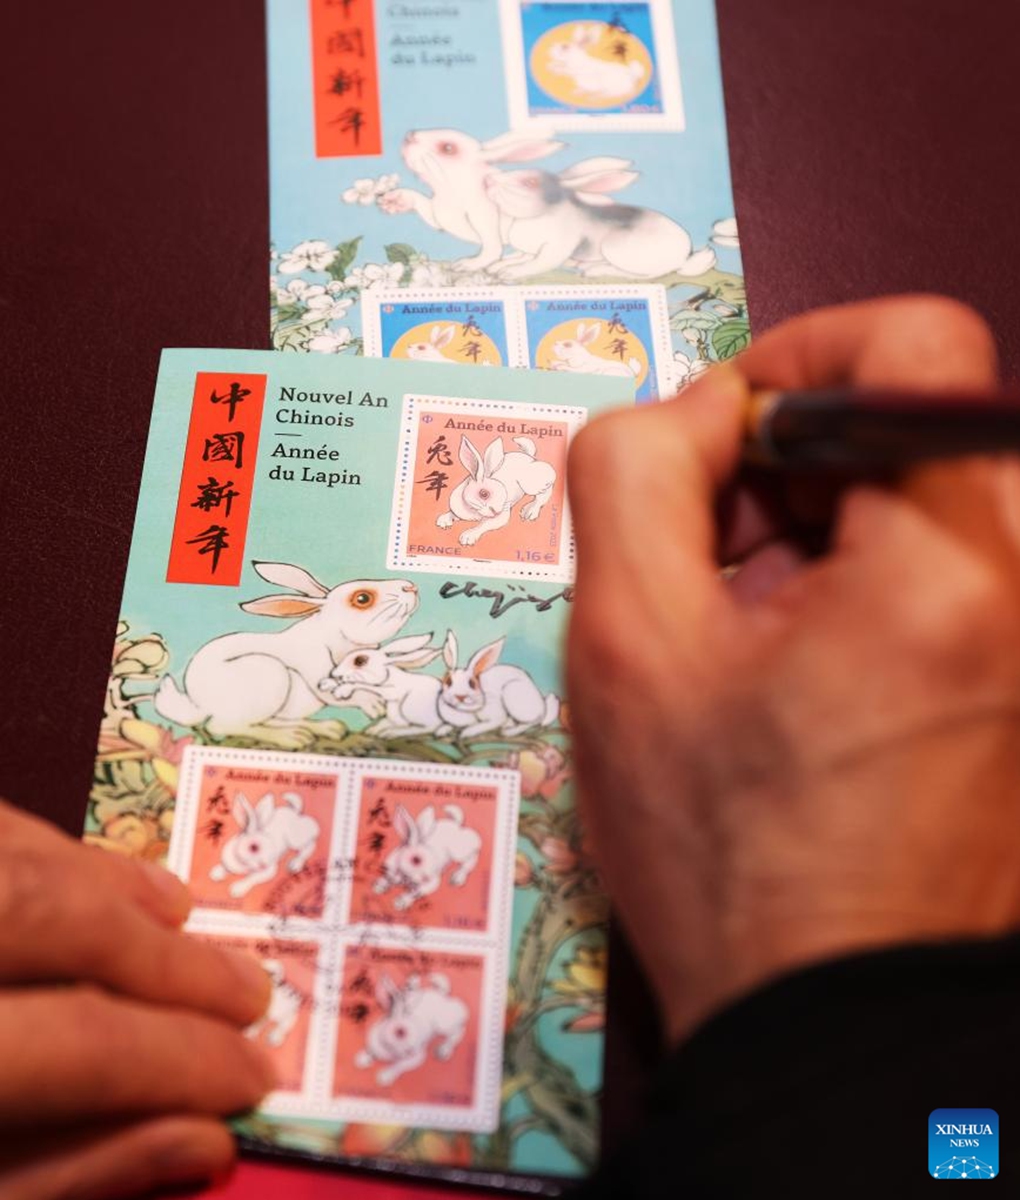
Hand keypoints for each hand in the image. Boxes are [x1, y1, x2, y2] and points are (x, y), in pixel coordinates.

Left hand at [0, 800, 275, 1198]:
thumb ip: (67, 1175)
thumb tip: (203, 1141)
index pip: (79, 1040)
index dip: (182, 1057)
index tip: (254, 1077)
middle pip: (52, 917)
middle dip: (169, 957)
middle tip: (246, 992)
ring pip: (17, 858)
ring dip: (110, 882)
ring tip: (178, 913)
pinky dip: (43, 841)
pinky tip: (84, 871)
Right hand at [567, 296, 1019, 1044]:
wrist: (833, 1022)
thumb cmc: (727, 851)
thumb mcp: (624, 645)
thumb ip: (633, 472)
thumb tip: (699, 405)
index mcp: (950, 561)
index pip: (913, 346)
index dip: (796, 355)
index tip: (723, 430)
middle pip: (915, 430)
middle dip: (794, 463)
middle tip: (709, 550)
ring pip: (930, 504)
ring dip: (827, 528)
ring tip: (744, 625)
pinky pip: (955, 575)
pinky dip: (869, 582)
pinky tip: (797, 667)